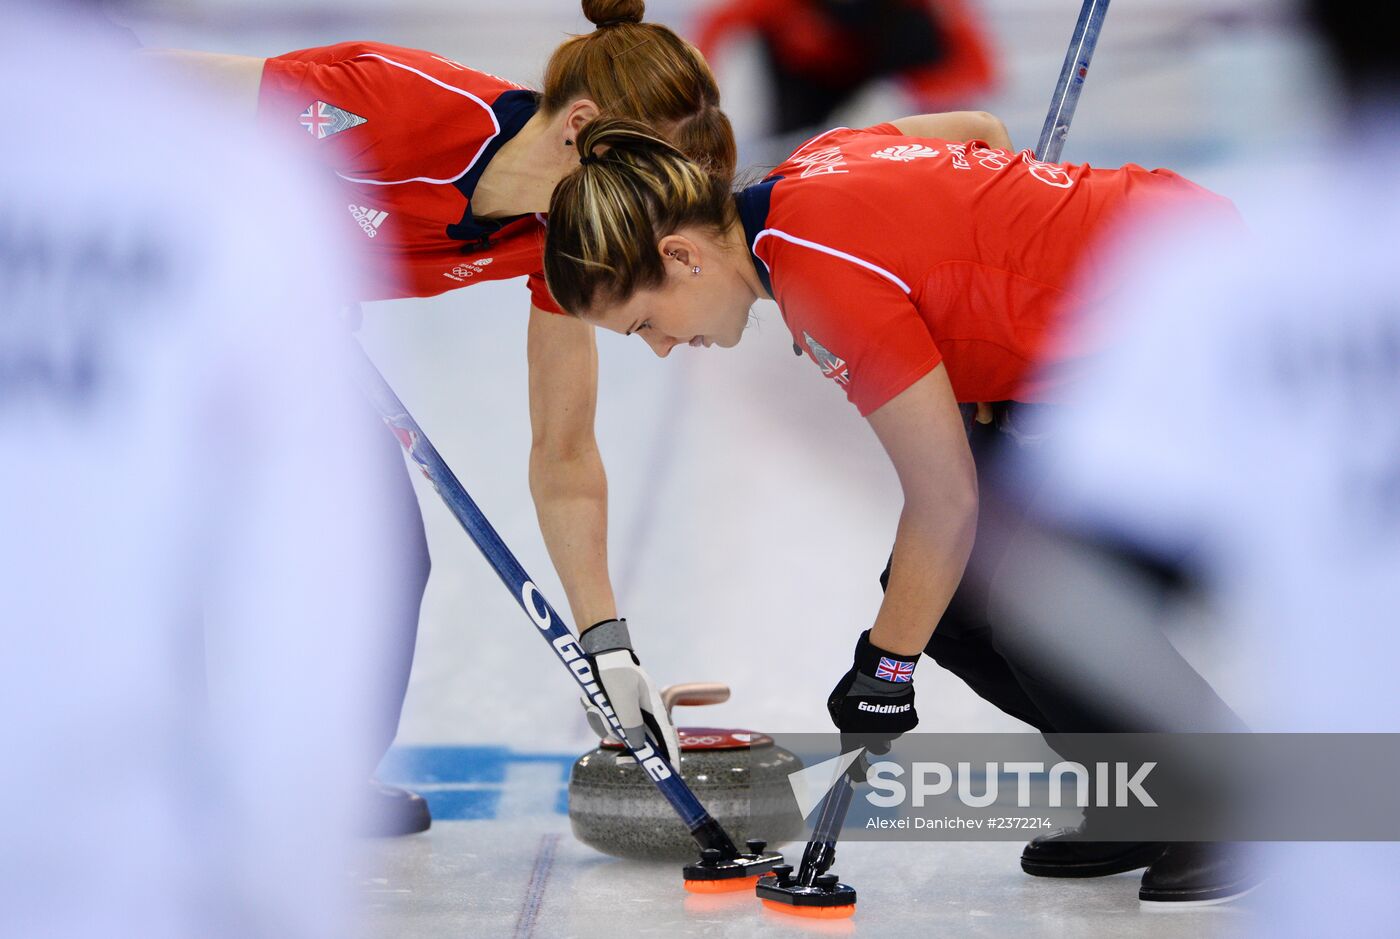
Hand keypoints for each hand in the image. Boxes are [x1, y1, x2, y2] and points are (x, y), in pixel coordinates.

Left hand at [578, 619, 680, 763]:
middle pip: (642, 740)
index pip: (668, 737)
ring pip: (620, 732)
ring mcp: (629, 709)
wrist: (598, 650)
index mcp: (655, 707)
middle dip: (627, 746)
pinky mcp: (615, 707)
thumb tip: (639, 747)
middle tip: (619, 760)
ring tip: (597, 705)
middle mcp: (644, 710)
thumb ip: (631, 723)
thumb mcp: (622, 698)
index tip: (672, 774)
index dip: (671, 757)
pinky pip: (607, 723)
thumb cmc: (614, 671)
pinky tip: (593, 701)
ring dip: (605, 724)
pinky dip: (598, 716)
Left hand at [827, 629, 918, 760]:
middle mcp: (873, 737)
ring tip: (882, 704)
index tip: (864, 775)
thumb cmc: (856, 686)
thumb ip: (842, 720)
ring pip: (890, 733)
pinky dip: (898, 715)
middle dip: (876, 740)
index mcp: (854, 734)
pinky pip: (902, 723)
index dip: (858, 772)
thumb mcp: (838, 703)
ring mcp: (892, 731)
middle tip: (875, 724)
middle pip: (878, 749)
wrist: (882, 673)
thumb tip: (846, 727)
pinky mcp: (907, 722)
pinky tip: (893, 701)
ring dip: (886, 723)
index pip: (853, 762)